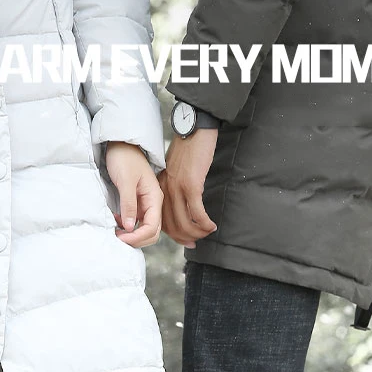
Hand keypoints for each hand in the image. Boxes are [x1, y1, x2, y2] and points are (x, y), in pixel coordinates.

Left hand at [105, 141, 162, 247]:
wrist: (121, 144)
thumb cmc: (124, 158)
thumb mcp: (126, 181)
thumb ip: (129, 204)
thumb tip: (130, 227)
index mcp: (155, 198)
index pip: (152, 228)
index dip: (138, 237)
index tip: (121, 238)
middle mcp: (153, 204)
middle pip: (151, 233)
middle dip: (136, 240)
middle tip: (118, 238)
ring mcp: (145, 205)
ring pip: (144, 230)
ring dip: (131, 235)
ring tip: (116, 231)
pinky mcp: (137, 204)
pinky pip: (136, 222)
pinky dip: (127, 227)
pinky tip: (116, 222)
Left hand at [160, 130, 218, 248]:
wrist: (194, 129)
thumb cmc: (188, 149)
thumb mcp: (175, 170)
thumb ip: (175, 186)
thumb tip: (183, 204)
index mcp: (160, 188)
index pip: (162, 220)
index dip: (174, 235)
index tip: (186, 241)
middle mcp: (165, 191)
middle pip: (172, 226)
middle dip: (186, 238)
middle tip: (197, 242)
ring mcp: (177, 189)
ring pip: (184, 223)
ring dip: (197, 233)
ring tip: (207, 233)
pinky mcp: (191, 185)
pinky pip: (197, 213)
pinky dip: (204, 223)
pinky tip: (211, 225)